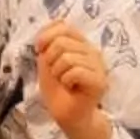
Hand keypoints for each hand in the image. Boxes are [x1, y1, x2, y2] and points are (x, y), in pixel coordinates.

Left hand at [35, 21, 112, 138]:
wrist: (67, 114)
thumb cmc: (58, 89)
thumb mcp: (47, 61)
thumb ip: (49, 42)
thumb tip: (54, 23)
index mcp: (80, 44)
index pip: (64, 26)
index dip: (46, 35)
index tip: (39, 49)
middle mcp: (92, 51)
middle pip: (62, 41)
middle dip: (50, 59)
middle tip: (56, 73)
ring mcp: (99, 66)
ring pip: (67, 57)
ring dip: (58, 72)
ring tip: (65, 81)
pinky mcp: (100, 81)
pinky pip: (75, 71)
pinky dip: (66, 80)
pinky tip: (71, 87)